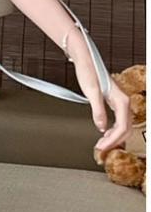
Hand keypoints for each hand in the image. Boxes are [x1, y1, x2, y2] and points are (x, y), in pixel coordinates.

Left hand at [65, 26, 132, 156]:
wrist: (85, 60)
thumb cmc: (88, 72)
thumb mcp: (91, 92)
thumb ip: (98, 110)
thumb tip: (102, 128)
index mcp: (121, 100)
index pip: (122, 127)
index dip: (112, 140)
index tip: (101, 148)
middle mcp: (123, 101)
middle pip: (125, 128)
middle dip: (114, 141)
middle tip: (100, 151)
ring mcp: (119, 101)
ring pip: (123, 125)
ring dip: (113, 137)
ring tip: (101, 145)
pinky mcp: (113, 102)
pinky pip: (118, 120)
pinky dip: (112, 130)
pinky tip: (104, 134)